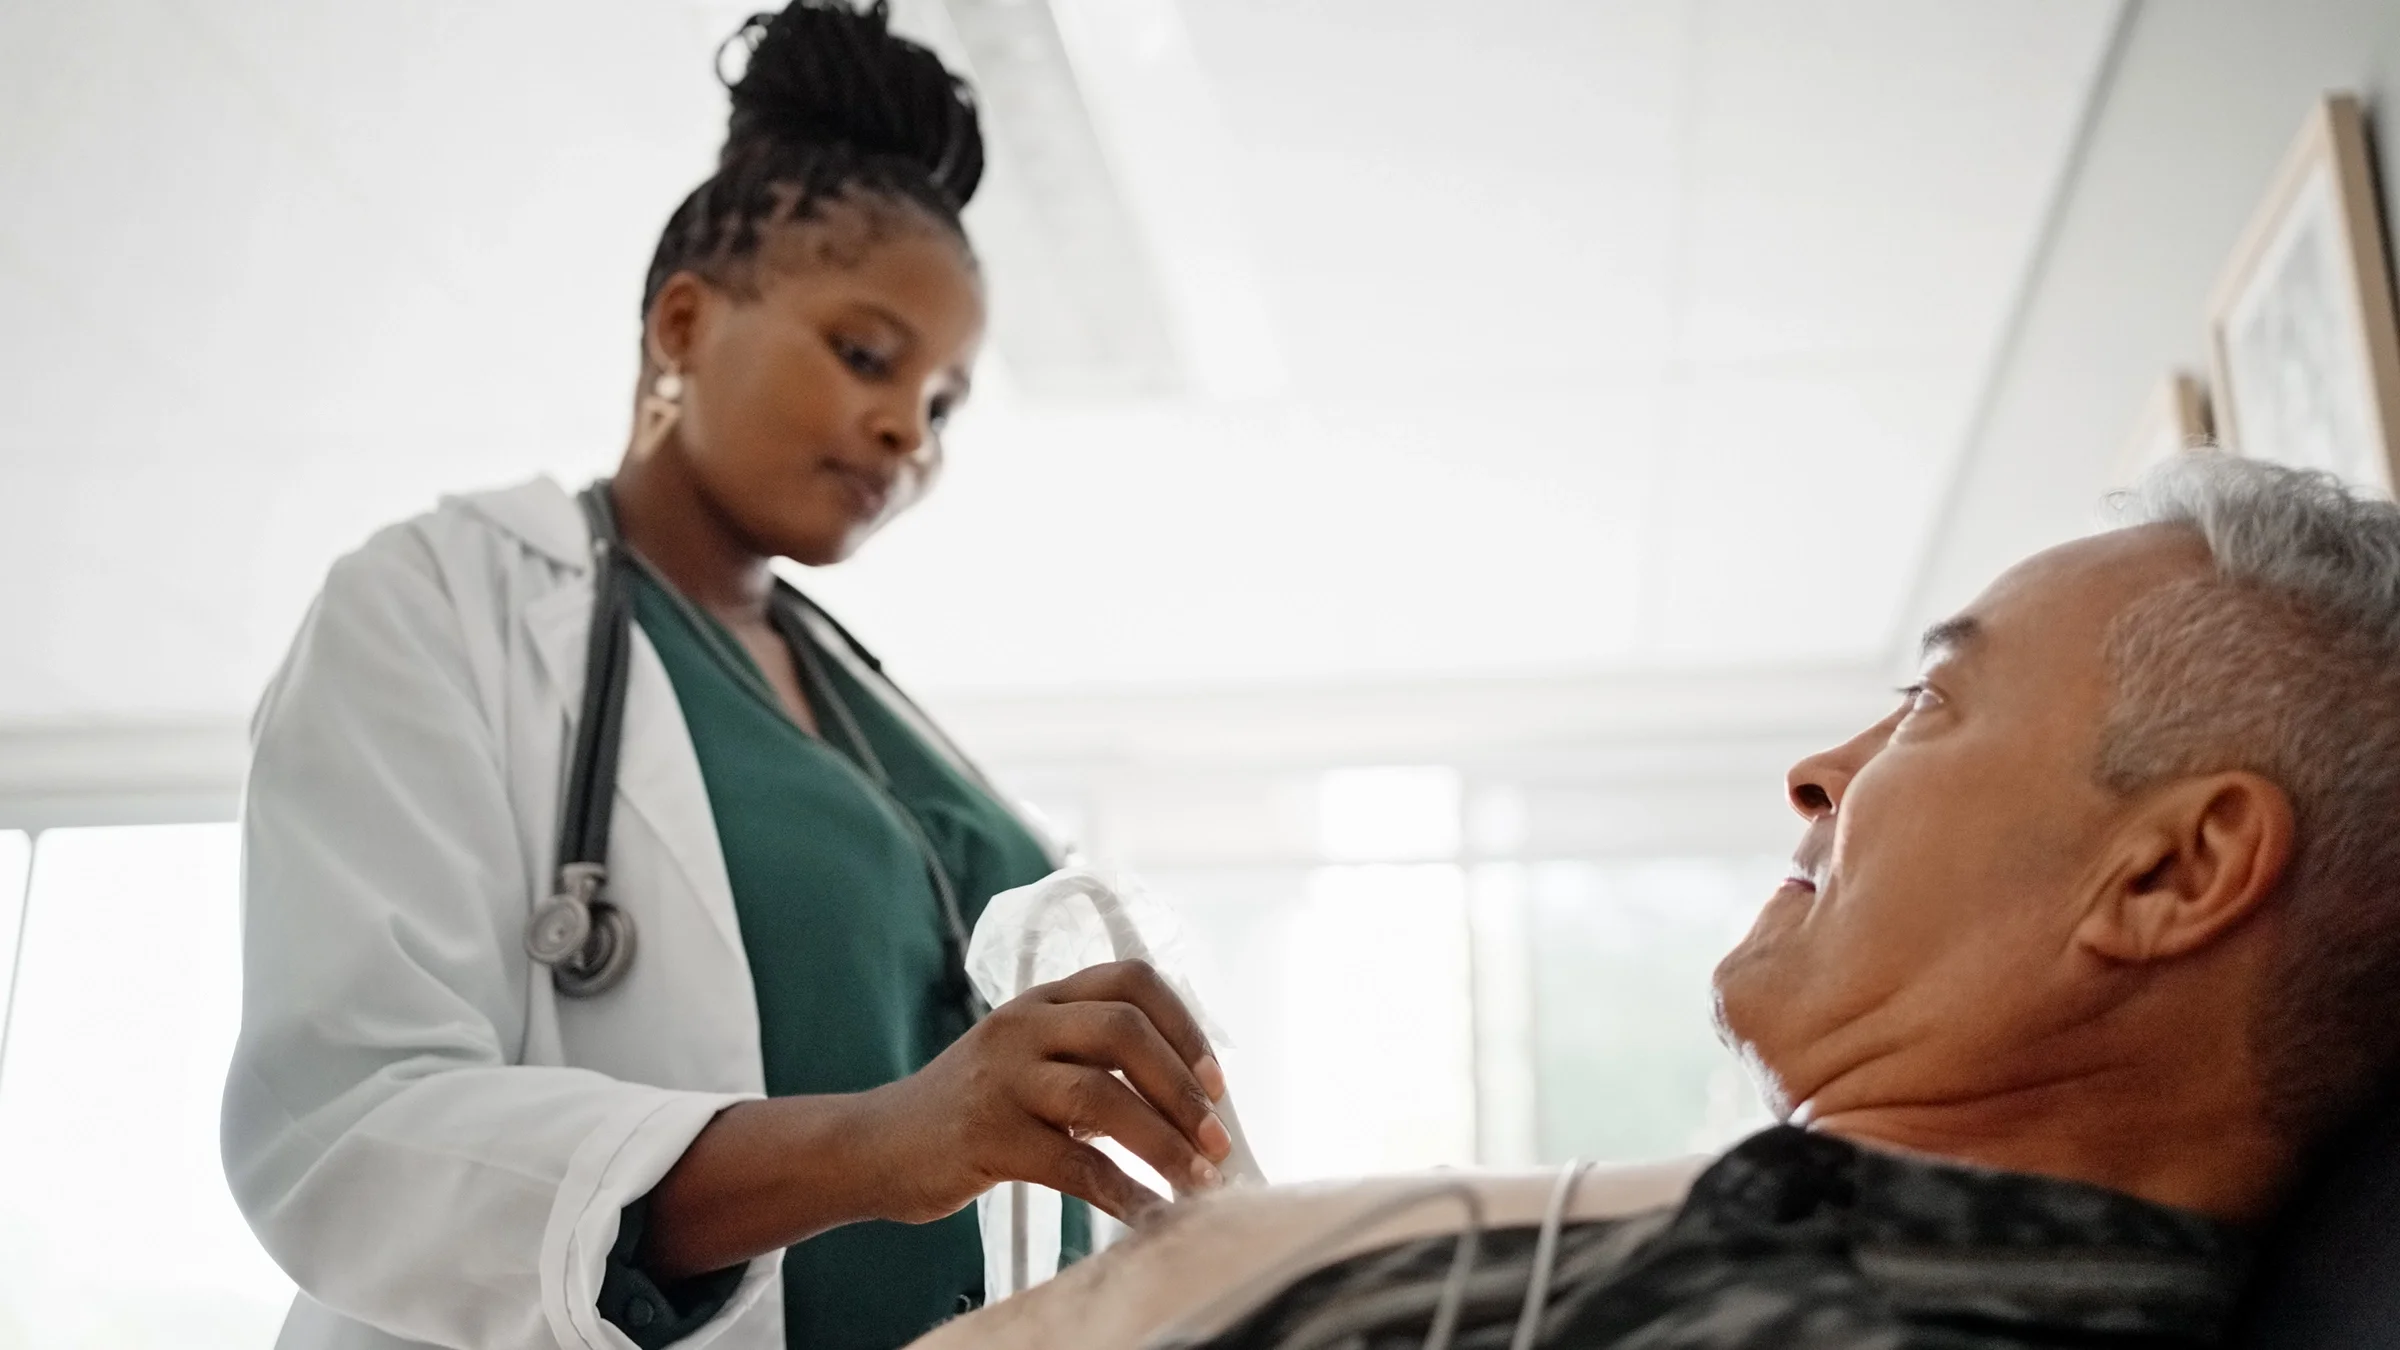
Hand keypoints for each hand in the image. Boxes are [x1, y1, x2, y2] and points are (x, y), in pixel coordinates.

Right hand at [862, 960, 1234, 1225]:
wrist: (877, 1144)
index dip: (1184, 1026)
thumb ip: (1095, 1062)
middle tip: (1216, 1139)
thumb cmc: (974, 1107)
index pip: (1130, 981)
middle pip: (1124, 1032)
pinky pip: (1071, 1164)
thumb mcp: (1030, 1060)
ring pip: (1102, 1097)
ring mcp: (1001, 1078)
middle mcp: (1023, 1026)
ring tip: (1197, 1180)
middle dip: (1183, 1089)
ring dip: (1163, 1143)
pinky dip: (1120, 1191)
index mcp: (1043, 999)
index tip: (1215, 1080)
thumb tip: (1190, 1101)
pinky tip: (1147, 1211)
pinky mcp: (986, 1136)